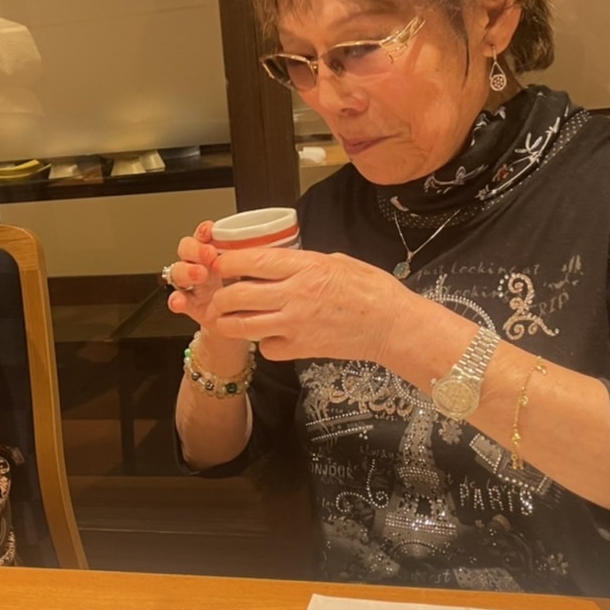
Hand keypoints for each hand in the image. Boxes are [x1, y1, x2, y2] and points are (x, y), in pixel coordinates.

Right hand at [164, 222, 253, 373]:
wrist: (251, 322)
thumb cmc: (258, 291)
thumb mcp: (259, 271)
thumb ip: (260, 257)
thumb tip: (278, 241)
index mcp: (219, 253)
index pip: (205, 235)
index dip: (204, 231)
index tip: (211, 231)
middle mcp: (203, 266)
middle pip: (186, 249)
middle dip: (194, 250)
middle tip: (208, 255)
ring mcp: (195, 286)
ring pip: (178, 271)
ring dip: (186, 271)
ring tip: (199, 275)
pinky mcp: (192, 306)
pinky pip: (178, 300)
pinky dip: (176, 300)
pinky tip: (180, 301)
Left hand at [203, 247, 411, 362]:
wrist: (392, 325)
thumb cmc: (371, 290)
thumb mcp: (337, 261)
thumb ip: (304, 263)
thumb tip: (281, 264)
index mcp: (305, 267)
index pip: (252, 261)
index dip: (228, 262)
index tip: (219, 263)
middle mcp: (295, 295)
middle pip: (238, 295)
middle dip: (220, 296)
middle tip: (217, 297)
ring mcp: (295, 324)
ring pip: (243, 326)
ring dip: (228, 323)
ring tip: (225, 320)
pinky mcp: (301, 349)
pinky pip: (267, 349)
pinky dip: (263, 345)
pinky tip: (269, 338)